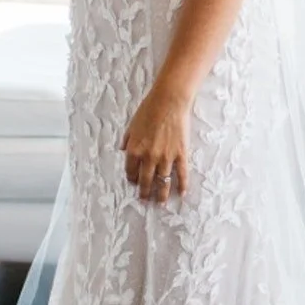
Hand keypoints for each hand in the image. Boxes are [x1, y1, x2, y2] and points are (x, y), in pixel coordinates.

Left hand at [121, 86, 190, 203]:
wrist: (169, 102)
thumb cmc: (149, 110)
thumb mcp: (131, 125)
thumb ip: (126, 140)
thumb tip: (122, 149)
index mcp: (134, 151)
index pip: (131, 172)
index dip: (132, 179)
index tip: (135, 183)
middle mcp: (148, 158)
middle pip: (146, 181)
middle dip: (145, 193)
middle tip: (146, 200)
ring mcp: (165, 158)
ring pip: (163, 182)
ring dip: (162, 195)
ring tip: (161, 203)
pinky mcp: (180, 154)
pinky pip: (181, 174)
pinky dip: (182, 185)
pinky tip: (182, 193)